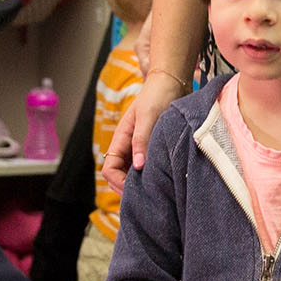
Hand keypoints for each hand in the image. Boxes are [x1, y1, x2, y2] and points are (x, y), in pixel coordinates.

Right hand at [104, 69, 188, 191]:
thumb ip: (141, 140)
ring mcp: (139, 147)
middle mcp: (127, 145)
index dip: (118, 182)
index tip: (134, 190)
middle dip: (126, 188)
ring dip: (139, 183)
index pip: (109, 169)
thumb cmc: (158, 96)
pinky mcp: (152, 147)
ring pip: (132, 173)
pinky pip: (146, 167)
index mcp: (121, 138)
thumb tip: (137, 166)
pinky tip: (162, 180)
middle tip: (145, 197)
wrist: (172, 82)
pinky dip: (150, 175)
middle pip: (118, 175)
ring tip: (154, 192)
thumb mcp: (148, 117)